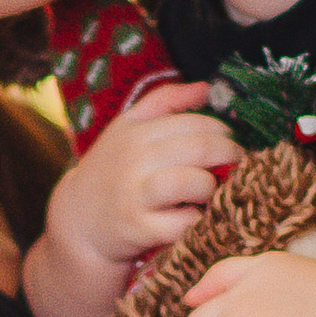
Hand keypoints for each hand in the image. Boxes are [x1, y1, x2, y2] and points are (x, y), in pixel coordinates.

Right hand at [32, 82, 236, 316]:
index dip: (223, 133)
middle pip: (200, 149)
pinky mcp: (139, 229)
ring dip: (212, 187)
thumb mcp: (128, 127)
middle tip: (236, 165)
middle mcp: (134, 159)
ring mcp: (135, 195)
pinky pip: (184, 223)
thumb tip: (205, 87)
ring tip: (212, 190)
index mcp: (137, 131)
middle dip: (229, 156)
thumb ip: (165, 101)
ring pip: (193, 183)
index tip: (229, 143)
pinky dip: (198, 220)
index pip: (196, 123)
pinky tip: (195, 216)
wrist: (79, 219)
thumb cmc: (112, 170)